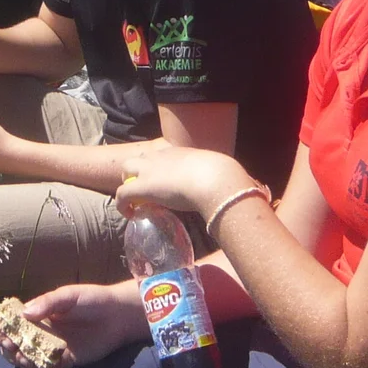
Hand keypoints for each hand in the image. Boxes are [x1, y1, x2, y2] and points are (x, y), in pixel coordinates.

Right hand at [0, 282, 146, 367]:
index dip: (3, 330)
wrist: (118, 316)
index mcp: (38, 315)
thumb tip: (24, 314)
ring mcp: (52, 349)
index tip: (4, 335)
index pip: (12, 323)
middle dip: (9, 350)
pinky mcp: (65, 362)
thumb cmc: (91, 299)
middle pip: (14, 345)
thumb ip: (47, 302)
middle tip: (15, 350)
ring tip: (28, 361)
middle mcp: (41, 333)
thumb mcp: (68, 296)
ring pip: (28, 361)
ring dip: (23, 364)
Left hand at [117, 144, 254, 219]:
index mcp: (180, 152)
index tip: (165, 182)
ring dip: (127, 184)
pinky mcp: (141, 186)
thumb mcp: (223, 173)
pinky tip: (130, 215)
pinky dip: (122, 204)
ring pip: (124, 170)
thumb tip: (246, 189)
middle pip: (138, 158)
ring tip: (135, 202)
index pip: (162, 154)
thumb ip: (226, 180)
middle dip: (136, 172)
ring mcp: (149, 170)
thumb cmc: (224, 177)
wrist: (215, 179)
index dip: (159, 168)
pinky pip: (121, 194)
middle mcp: (161, 156)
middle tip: (144, 191)